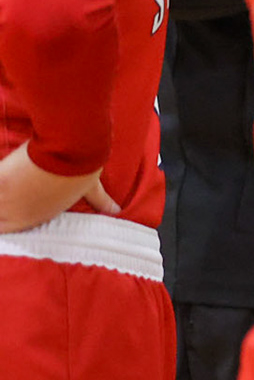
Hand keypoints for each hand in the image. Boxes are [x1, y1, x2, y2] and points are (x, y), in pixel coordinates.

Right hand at [0, 144, 118, 233]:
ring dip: (0, 195)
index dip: (4, 221)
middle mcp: (18, 216)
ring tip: (3, 190)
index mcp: (37, 218)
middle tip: (6, 196)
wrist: (72, 149)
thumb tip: (115, 209)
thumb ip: (99, 201)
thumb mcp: (90, 187)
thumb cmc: (82, 168)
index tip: (6, 210)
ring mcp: (5, 202)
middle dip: (2, 210)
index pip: (8, 229)